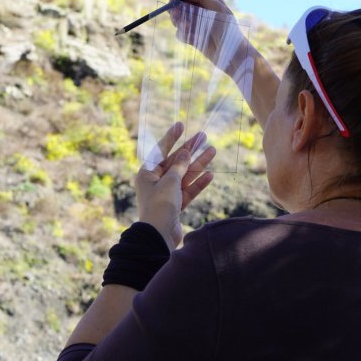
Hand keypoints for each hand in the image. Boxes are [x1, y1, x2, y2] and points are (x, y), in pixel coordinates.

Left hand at [135, 122, 215, 250]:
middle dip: (189, 150)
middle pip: (175, 162)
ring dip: (198, 164)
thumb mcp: (170, 181)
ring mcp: (166, 194)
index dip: (171, 137)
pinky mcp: (175, 206)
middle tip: (203, 136)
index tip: (181, 124)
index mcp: (147, 173)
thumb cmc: (160, 206)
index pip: (160, 151)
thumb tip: (185, 152)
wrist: (159, 236)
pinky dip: (198, 183)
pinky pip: (188, 191)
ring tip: (212, 151)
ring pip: (185, 175)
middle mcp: (155, 182)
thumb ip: (179, 166)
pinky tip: (210, 174)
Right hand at [168, 0, 249, 77]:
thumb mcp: (218, 8)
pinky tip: (194, 39)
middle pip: (179, 2)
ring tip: (189, 28)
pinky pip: (180, 32)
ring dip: (179, 21)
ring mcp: (195, 22)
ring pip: (178, 17)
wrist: (231, 53)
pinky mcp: (192, 36)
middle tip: (175, 14)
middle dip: (175, 7)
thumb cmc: (228, 29)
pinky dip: (184, 35)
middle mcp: (200, 8)